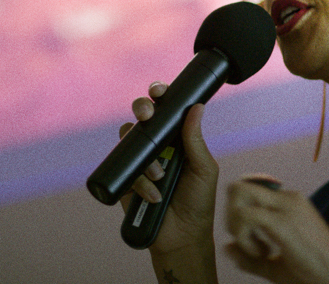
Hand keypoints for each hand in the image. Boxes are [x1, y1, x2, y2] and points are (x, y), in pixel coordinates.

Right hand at [118, 82, 219, 256]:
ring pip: (130, 141)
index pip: (166, 111)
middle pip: (141, 118)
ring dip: (146, 158)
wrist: (182, 237)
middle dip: (141, 110)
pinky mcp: (126, 181)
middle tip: (146, 116)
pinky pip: (124, 170)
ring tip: (161, 176)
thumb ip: (196, 141)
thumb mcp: (203, 169)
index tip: (158, 92)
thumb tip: (196, 107)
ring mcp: (140, 162)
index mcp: (178, 139)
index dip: (159, 96)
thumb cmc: (198, 202)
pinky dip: (140, 182)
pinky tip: (154, 195)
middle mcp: (157, 147)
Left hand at [225, 176, 328, 283]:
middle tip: (246, 243)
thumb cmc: (314, 275)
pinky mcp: (283, 222)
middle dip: (230, 215)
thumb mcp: (276, 266)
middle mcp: (288, 198)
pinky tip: (262, 253)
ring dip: (236, 224)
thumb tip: (226, 248)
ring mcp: (286, 206)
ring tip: (257, 250)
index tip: (251, 242)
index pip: (249, 191)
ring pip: (237, 194)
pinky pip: (245, 216)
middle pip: (238, 187)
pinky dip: (244, 237)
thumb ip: (250, 257)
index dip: (238, 215)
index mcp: (289, 204)